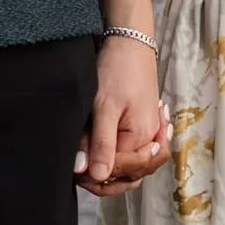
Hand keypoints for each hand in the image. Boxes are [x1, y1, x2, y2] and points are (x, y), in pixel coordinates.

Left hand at [76, 34, 170, 195]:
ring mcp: (150, 134)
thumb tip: (94, 176)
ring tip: (91, 166)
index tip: (74, 171)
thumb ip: (100, 143)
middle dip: (105, 181)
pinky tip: (107, 159)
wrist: (129, 44)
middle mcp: (151, 140)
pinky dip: (122, 162)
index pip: (119, 172)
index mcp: (143, 138)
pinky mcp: (145, 127)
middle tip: (79, 171)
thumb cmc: (117, 71)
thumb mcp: (104, 107)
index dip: (95, 177)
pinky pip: (136, 155)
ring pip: (134, 169)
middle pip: (130, 177)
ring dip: (113, 173)